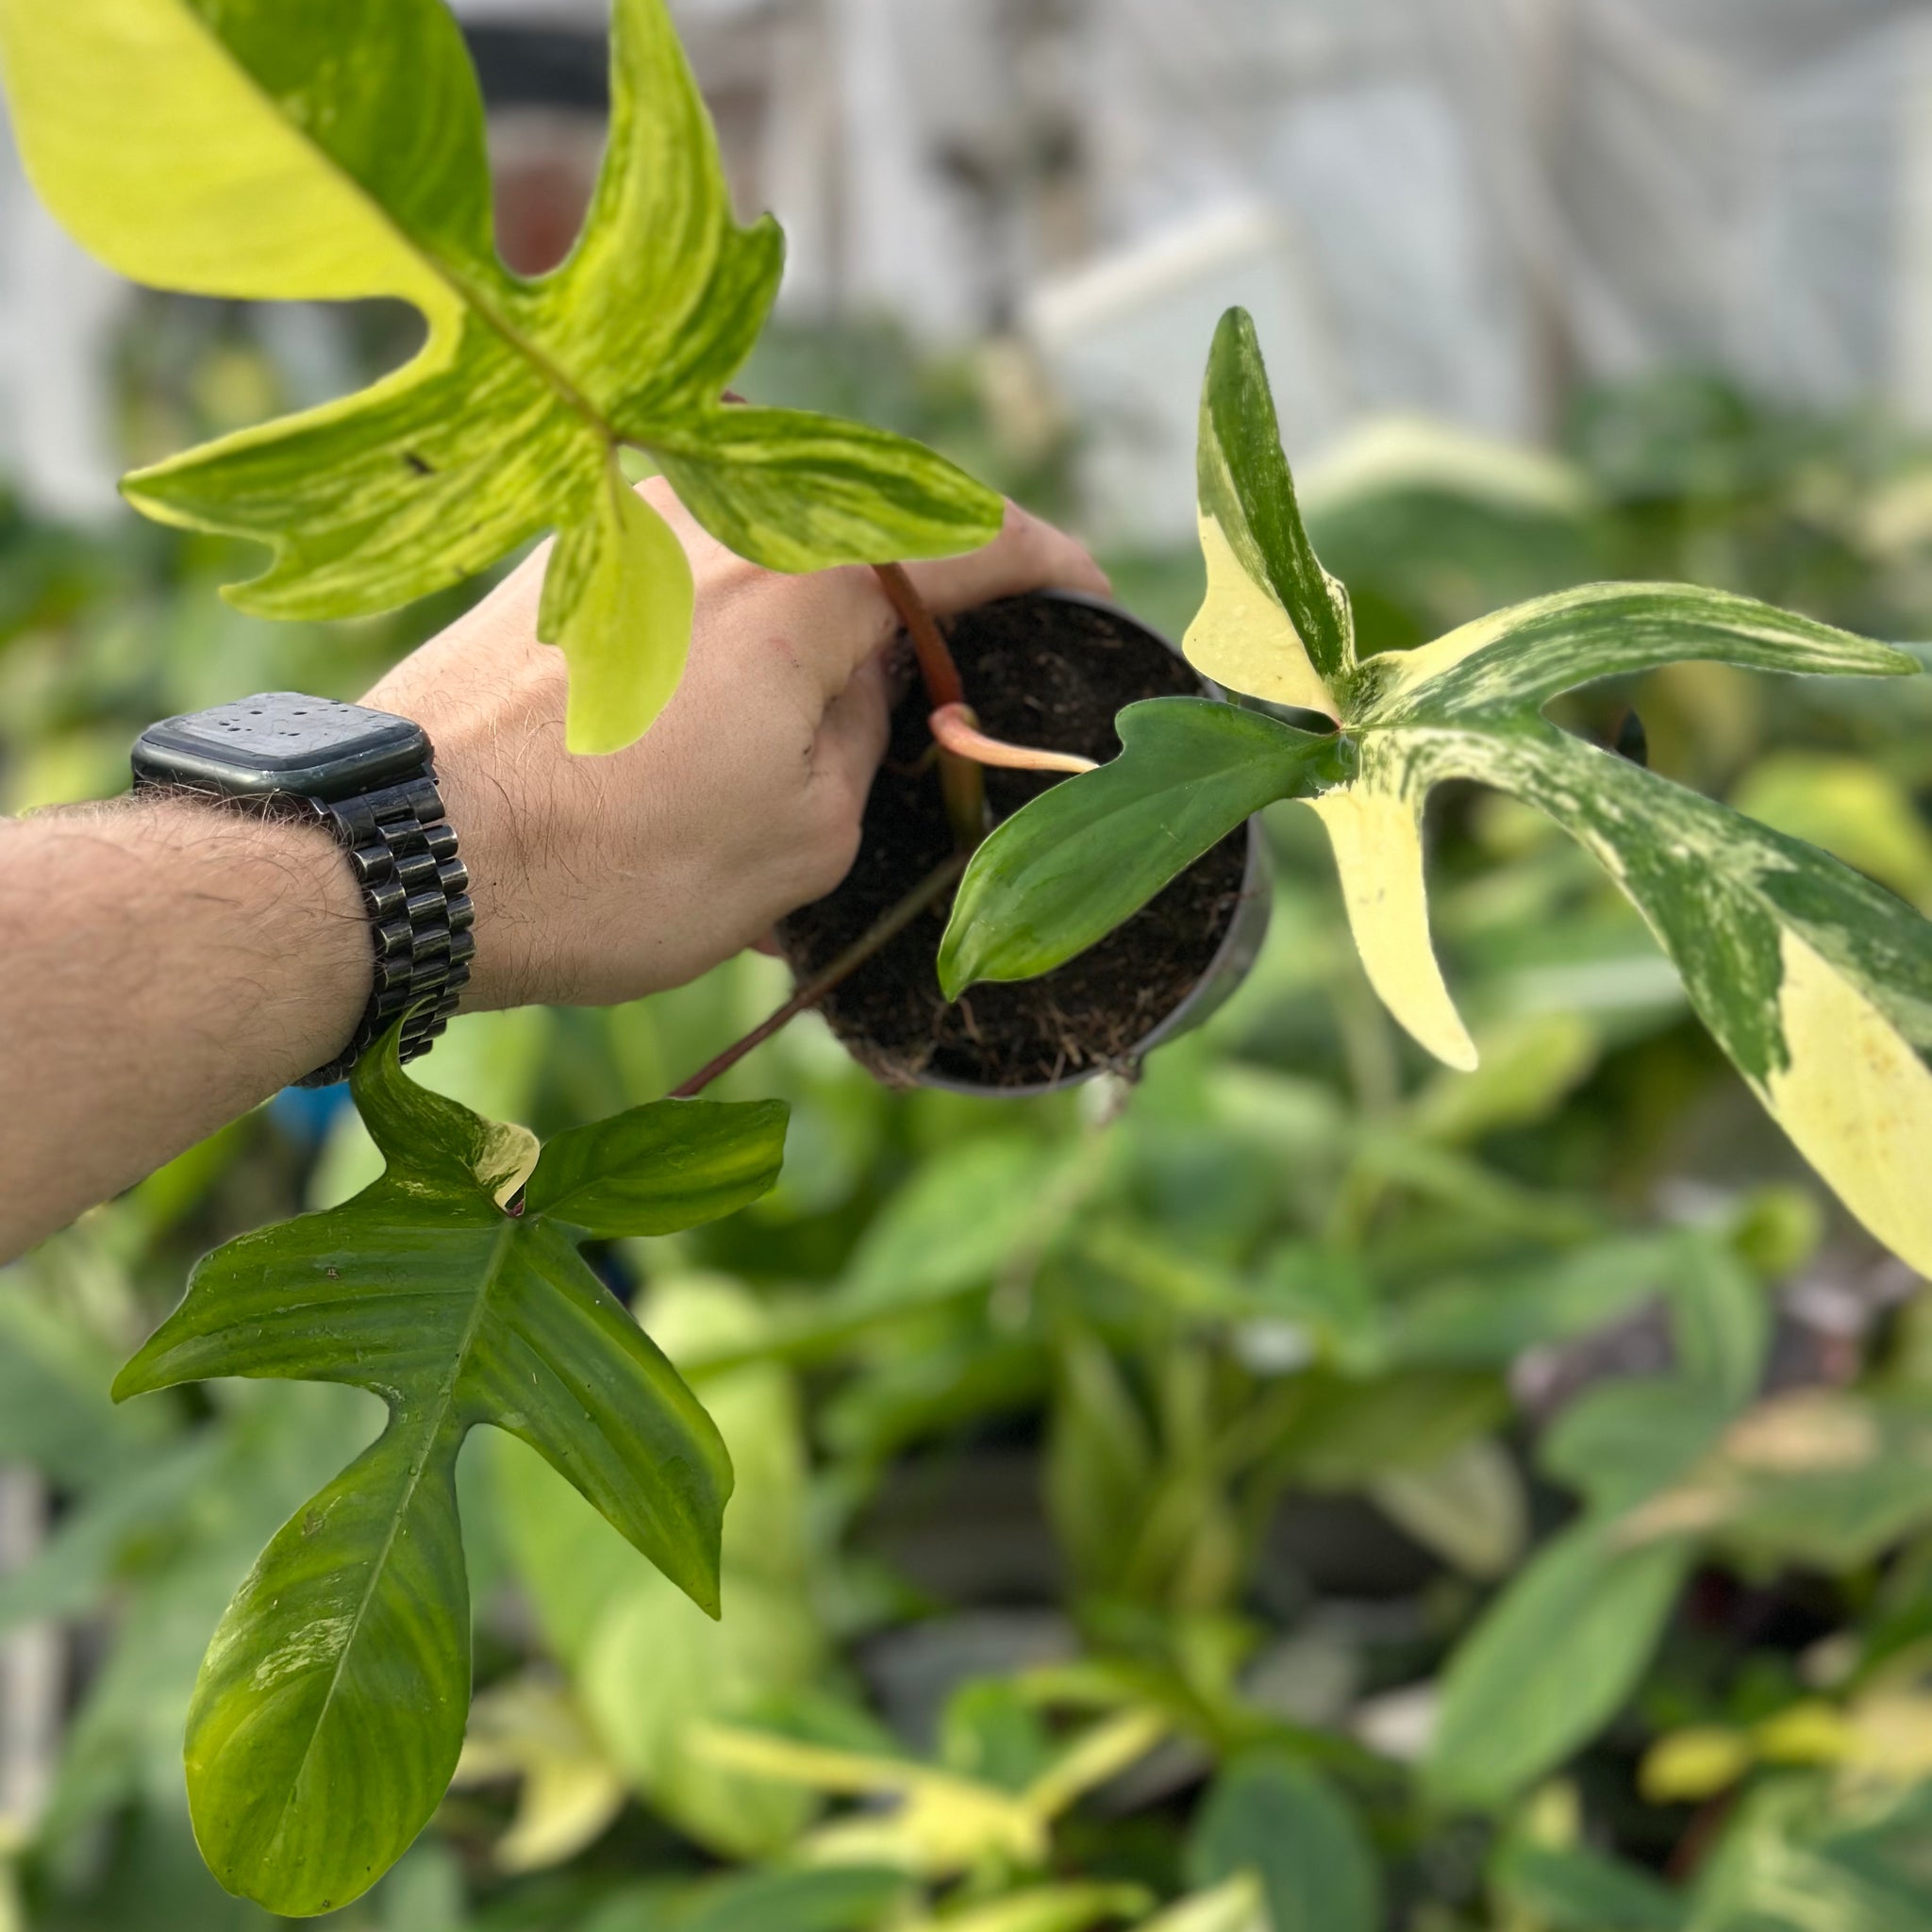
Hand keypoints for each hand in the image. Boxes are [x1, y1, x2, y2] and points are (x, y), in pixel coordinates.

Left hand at [365, 479, 1108, 1010]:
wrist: (403, 860)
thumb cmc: (614, 866)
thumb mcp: (801, 841)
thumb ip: (867, 743)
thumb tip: (868, 695)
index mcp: (804, 577)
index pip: (968, 539)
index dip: (1046, 565)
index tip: (1086, 592)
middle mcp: (716, 519)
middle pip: (865, 532)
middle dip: (922, 601)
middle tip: (952, 680)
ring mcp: (626, 530)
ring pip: (771, 556)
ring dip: (816, 625)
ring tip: (823, 725)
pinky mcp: (559, 567)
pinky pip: (688, 580)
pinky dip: (732, 633)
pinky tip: (722, 718)